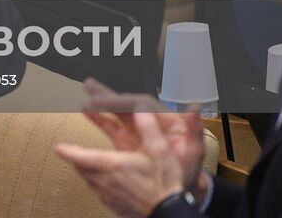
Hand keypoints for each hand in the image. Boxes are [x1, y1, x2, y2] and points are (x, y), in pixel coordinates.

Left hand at [55, 81, 203, 217]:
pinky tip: (109, 181)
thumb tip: (140, 106)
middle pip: (83, 169)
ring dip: (87, 171)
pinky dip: (99, 184)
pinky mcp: (115, 206)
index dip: (68, 152)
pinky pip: (100, 193)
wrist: (171, 214)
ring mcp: (109, 196)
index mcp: (112, 164)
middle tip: (73, 152)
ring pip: (90, 181)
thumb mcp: (159, 149)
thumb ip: (148, 126)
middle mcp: (106, 181)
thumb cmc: (164, 183)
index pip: (82, 157)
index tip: (58, 148)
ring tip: (88, 163)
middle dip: (78, 158)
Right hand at [80, 79, 205, 189]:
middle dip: (109, 95)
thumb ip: (194, 130)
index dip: (124, 101)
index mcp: (164, 120)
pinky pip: (111, 127)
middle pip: (127, 104)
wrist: (177, 194)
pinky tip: (86, 111)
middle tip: (90, 86)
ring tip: (86, 90)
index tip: (107, 100)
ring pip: (117, 112)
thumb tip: (194, 107)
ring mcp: (136, 132)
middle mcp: (148, 122)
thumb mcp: (193, 152)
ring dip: (101, 102)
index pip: (142, 104)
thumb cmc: (187, 172)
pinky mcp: (127, 142)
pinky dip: (99, 119)